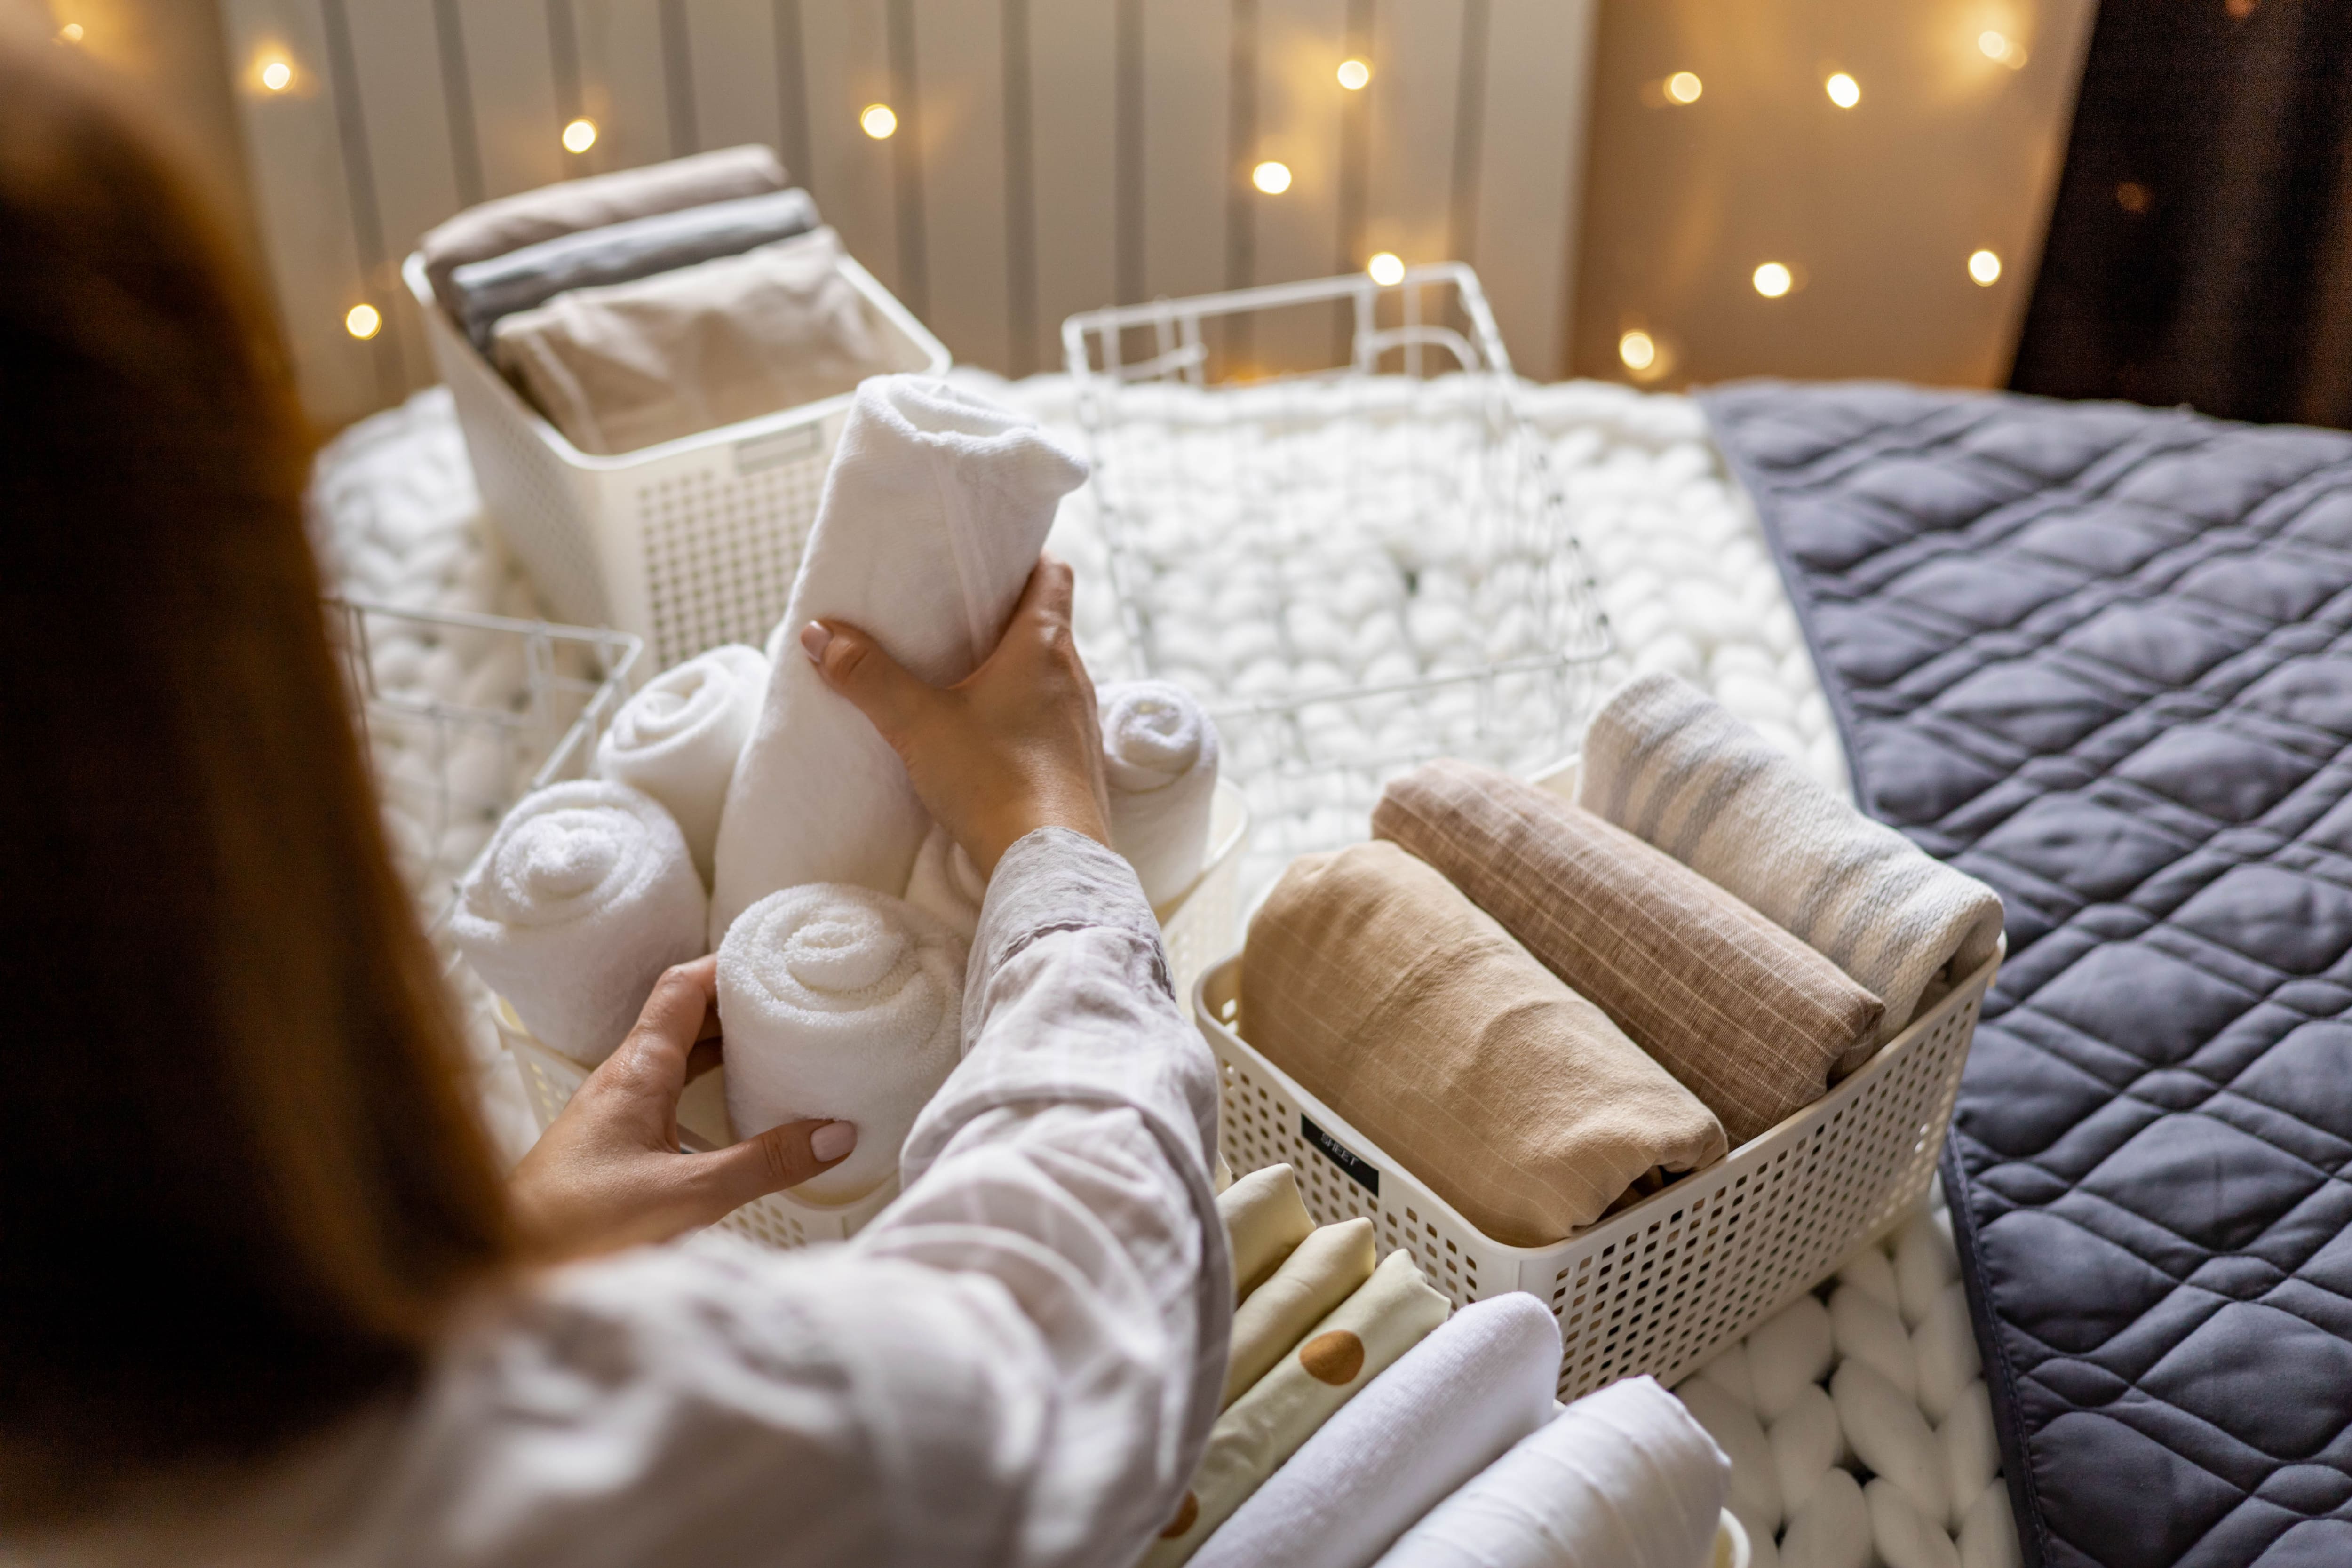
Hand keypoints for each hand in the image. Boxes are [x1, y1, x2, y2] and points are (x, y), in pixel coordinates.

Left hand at [508, 956, 855, 1258]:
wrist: (508, 1266)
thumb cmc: (578, 1227)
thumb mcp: (687, 1195)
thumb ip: (764, 1164)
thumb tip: (836, 1134)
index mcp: (636, 1071)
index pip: (683, 988)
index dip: (728, 963)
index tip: (776, 954)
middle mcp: (624, 1078)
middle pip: (686, 1015)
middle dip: (740, 1000)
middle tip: (796, 996)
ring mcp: (618, 1109)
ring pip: (680, 1054)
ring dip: (727, 1041)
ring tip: (781, 1040)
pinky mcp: (617, 1141)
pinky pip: (672, 1089)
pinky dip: (710, 1081)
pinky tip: (739, 1103)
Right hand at [799, 555, 1111, 875]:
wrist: (1051, 862)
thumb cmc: (993, 781)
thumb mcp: (918, 723)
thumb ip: (868, 676)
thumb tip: (820, 634)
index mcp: (1045, 645)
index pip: (1054, 574)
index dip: (1027, 559)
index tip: (989, 560)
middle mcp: (1075, 676)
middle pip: (1047, 623)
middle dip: (1004, 615)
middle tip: (954, 617)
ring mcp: (1082, 723)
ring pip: (1049, 675)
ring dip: (1012, 669)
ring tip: (961, 677)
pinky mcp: (1079, 765)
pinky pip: (1051, 720)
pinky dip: (1021, 714)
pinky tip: (985, 737)